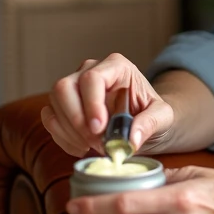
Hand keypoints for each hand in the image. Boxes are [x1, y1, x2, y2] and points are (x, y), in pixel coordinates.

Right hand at [41, 53, 175, 157]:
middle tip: (95, 142)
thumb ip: (150, 124)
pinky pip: (50, 118)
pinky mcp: (63, 104)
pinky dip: (61, 137)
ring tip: (92, 146)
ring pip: (54, 103)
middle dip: (76, 120)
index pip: (92, 78)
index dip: (91, 104)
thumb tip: (131, 139)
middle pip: (64, 87)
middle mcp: (90, 69)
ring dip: (69, 131)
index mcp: (116, 66)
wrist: (143, 121)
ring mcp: (73, 84)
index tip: (99, 129)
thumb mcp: (163, 118)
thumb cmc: (152, 113)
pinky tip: (81, 147)